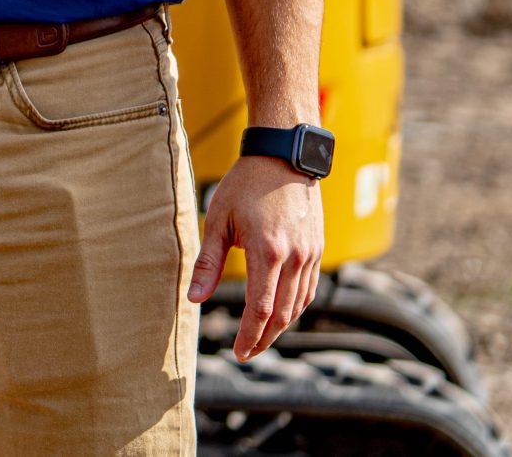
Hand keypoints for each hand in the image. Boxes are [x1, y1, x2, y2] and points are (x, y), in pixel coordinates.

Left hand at [189, 152, 322, 359]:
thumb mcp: (218, 219)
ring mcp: (311, 255)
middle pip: (282, 314)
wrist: (284, 157)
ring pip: (298, 305)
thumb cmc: (244, 185)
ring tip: (260, 339)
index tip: (238, 352)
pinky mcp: (318, 250)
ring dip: (280, 328)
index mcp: (268, 251)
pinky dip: (295, 308)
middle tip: (246, 353)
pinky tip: (281, 315)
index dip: (249, 334)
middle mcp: (295, 257)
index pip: (260, 308)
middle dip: (264, 338)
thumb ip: (208, 261)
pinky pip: (309, 290)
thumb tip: (194, 298)